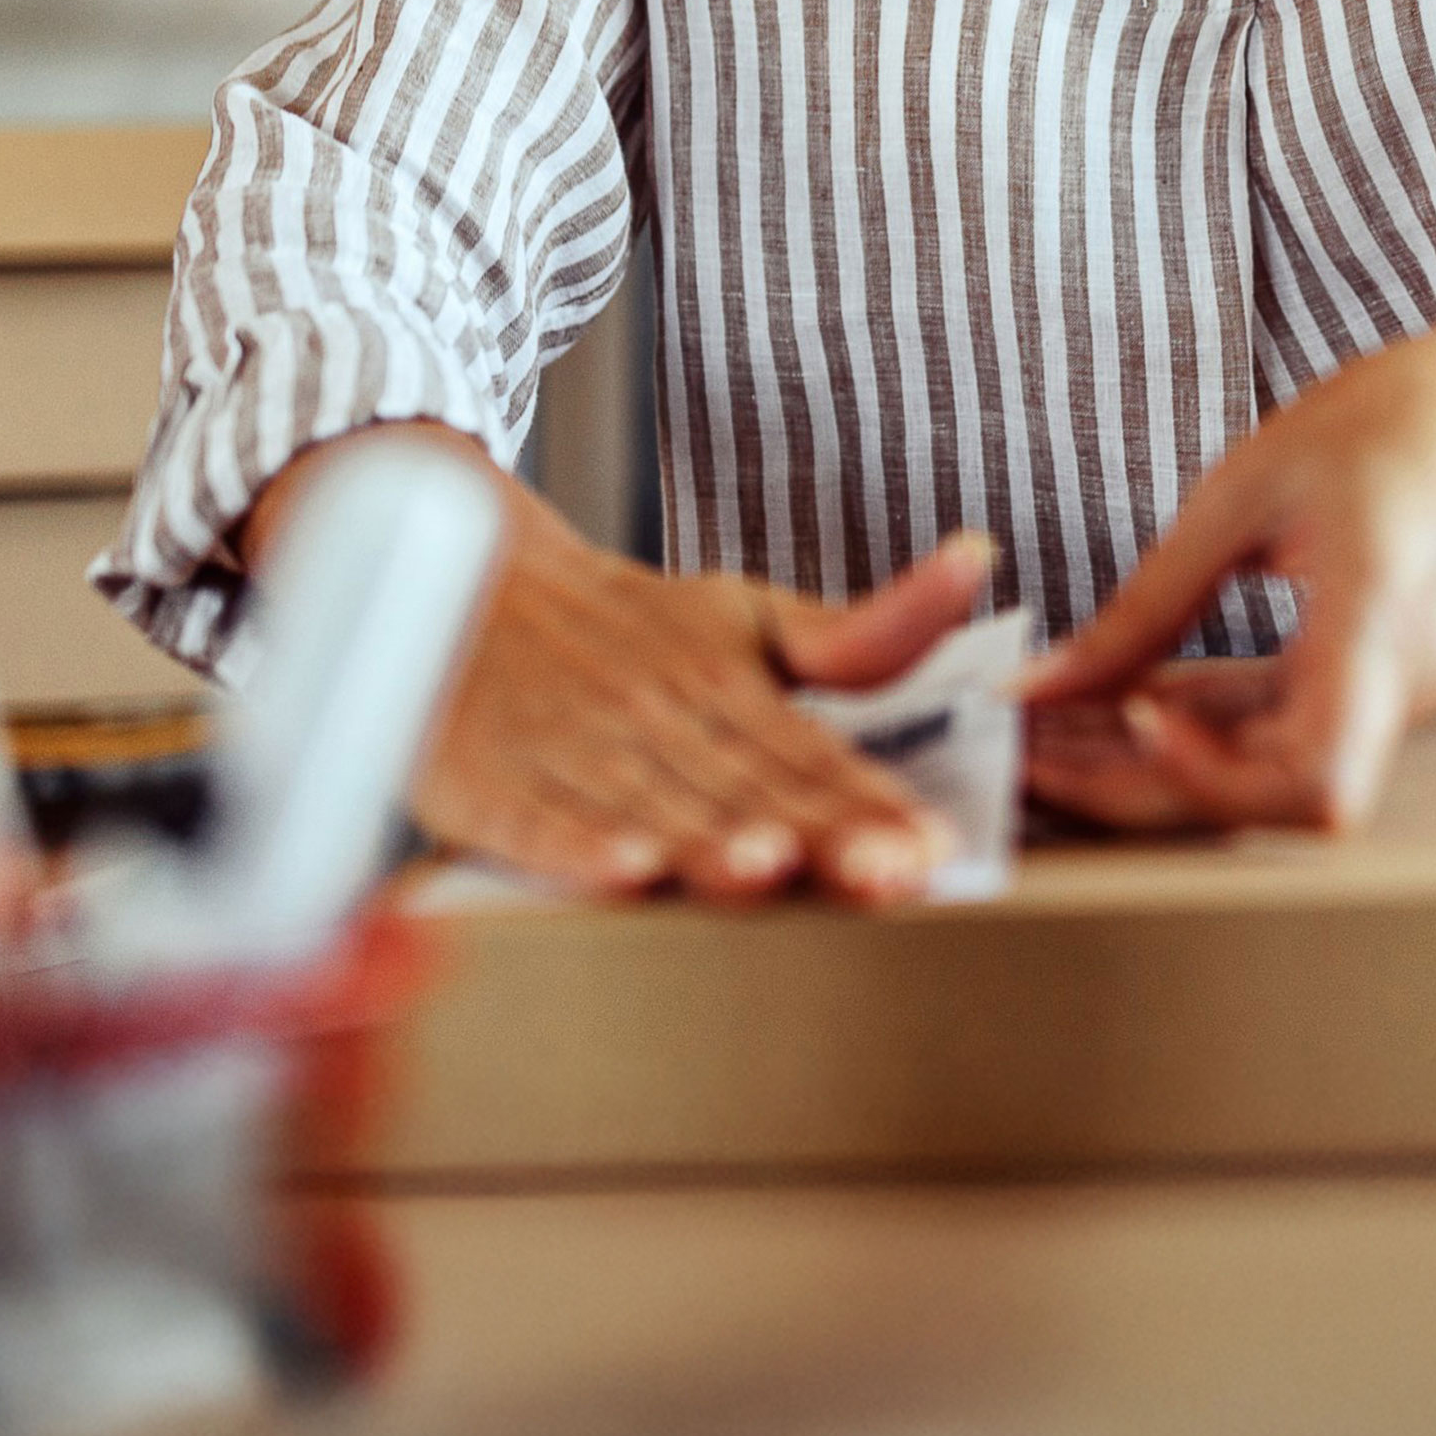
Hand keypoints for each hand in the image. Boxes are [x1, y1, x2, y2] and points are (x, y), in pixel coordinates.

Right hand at [242, 427, 989, 904]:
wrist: (460, 579)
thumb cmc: (622, 626)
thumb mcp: (743, 616)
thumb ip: (856, 634)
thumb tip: (975, 563)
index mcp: (726, 679)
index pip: (811, 753)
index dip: (870, 803)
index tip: (932, 849)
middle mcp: (657, 712)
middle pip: (744, 785)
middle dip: (814, 833)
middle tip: (883, 872)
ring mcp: (572, 746)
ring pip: (651, 803)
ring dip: (706, 838)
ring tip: (764, 869)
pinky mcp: (487, 778)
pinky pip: (533, 817)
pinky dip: (572, 845)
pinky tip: (619, 872)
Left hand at [1018, 296, 1435, 834]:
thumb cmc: (1393, 421)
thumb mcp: (1248, 490)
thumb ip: (1147, 604)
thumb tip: (1042, 689)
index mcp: (1385, 618)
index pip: (1313, 779)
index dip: (1208, 780)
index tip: (1126, 722)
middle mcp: (1410, 681)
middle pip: (1271, 795)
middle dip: (1138, 788)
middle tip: (1025, 753)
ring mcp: (1404, 696)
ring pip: (1268, 775)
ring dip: (1157, 766)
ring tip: (1052, 727)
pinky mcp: (1383, 692)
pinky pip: (1287, 736)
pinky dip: (1203, 731)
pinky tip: (1124, 701)